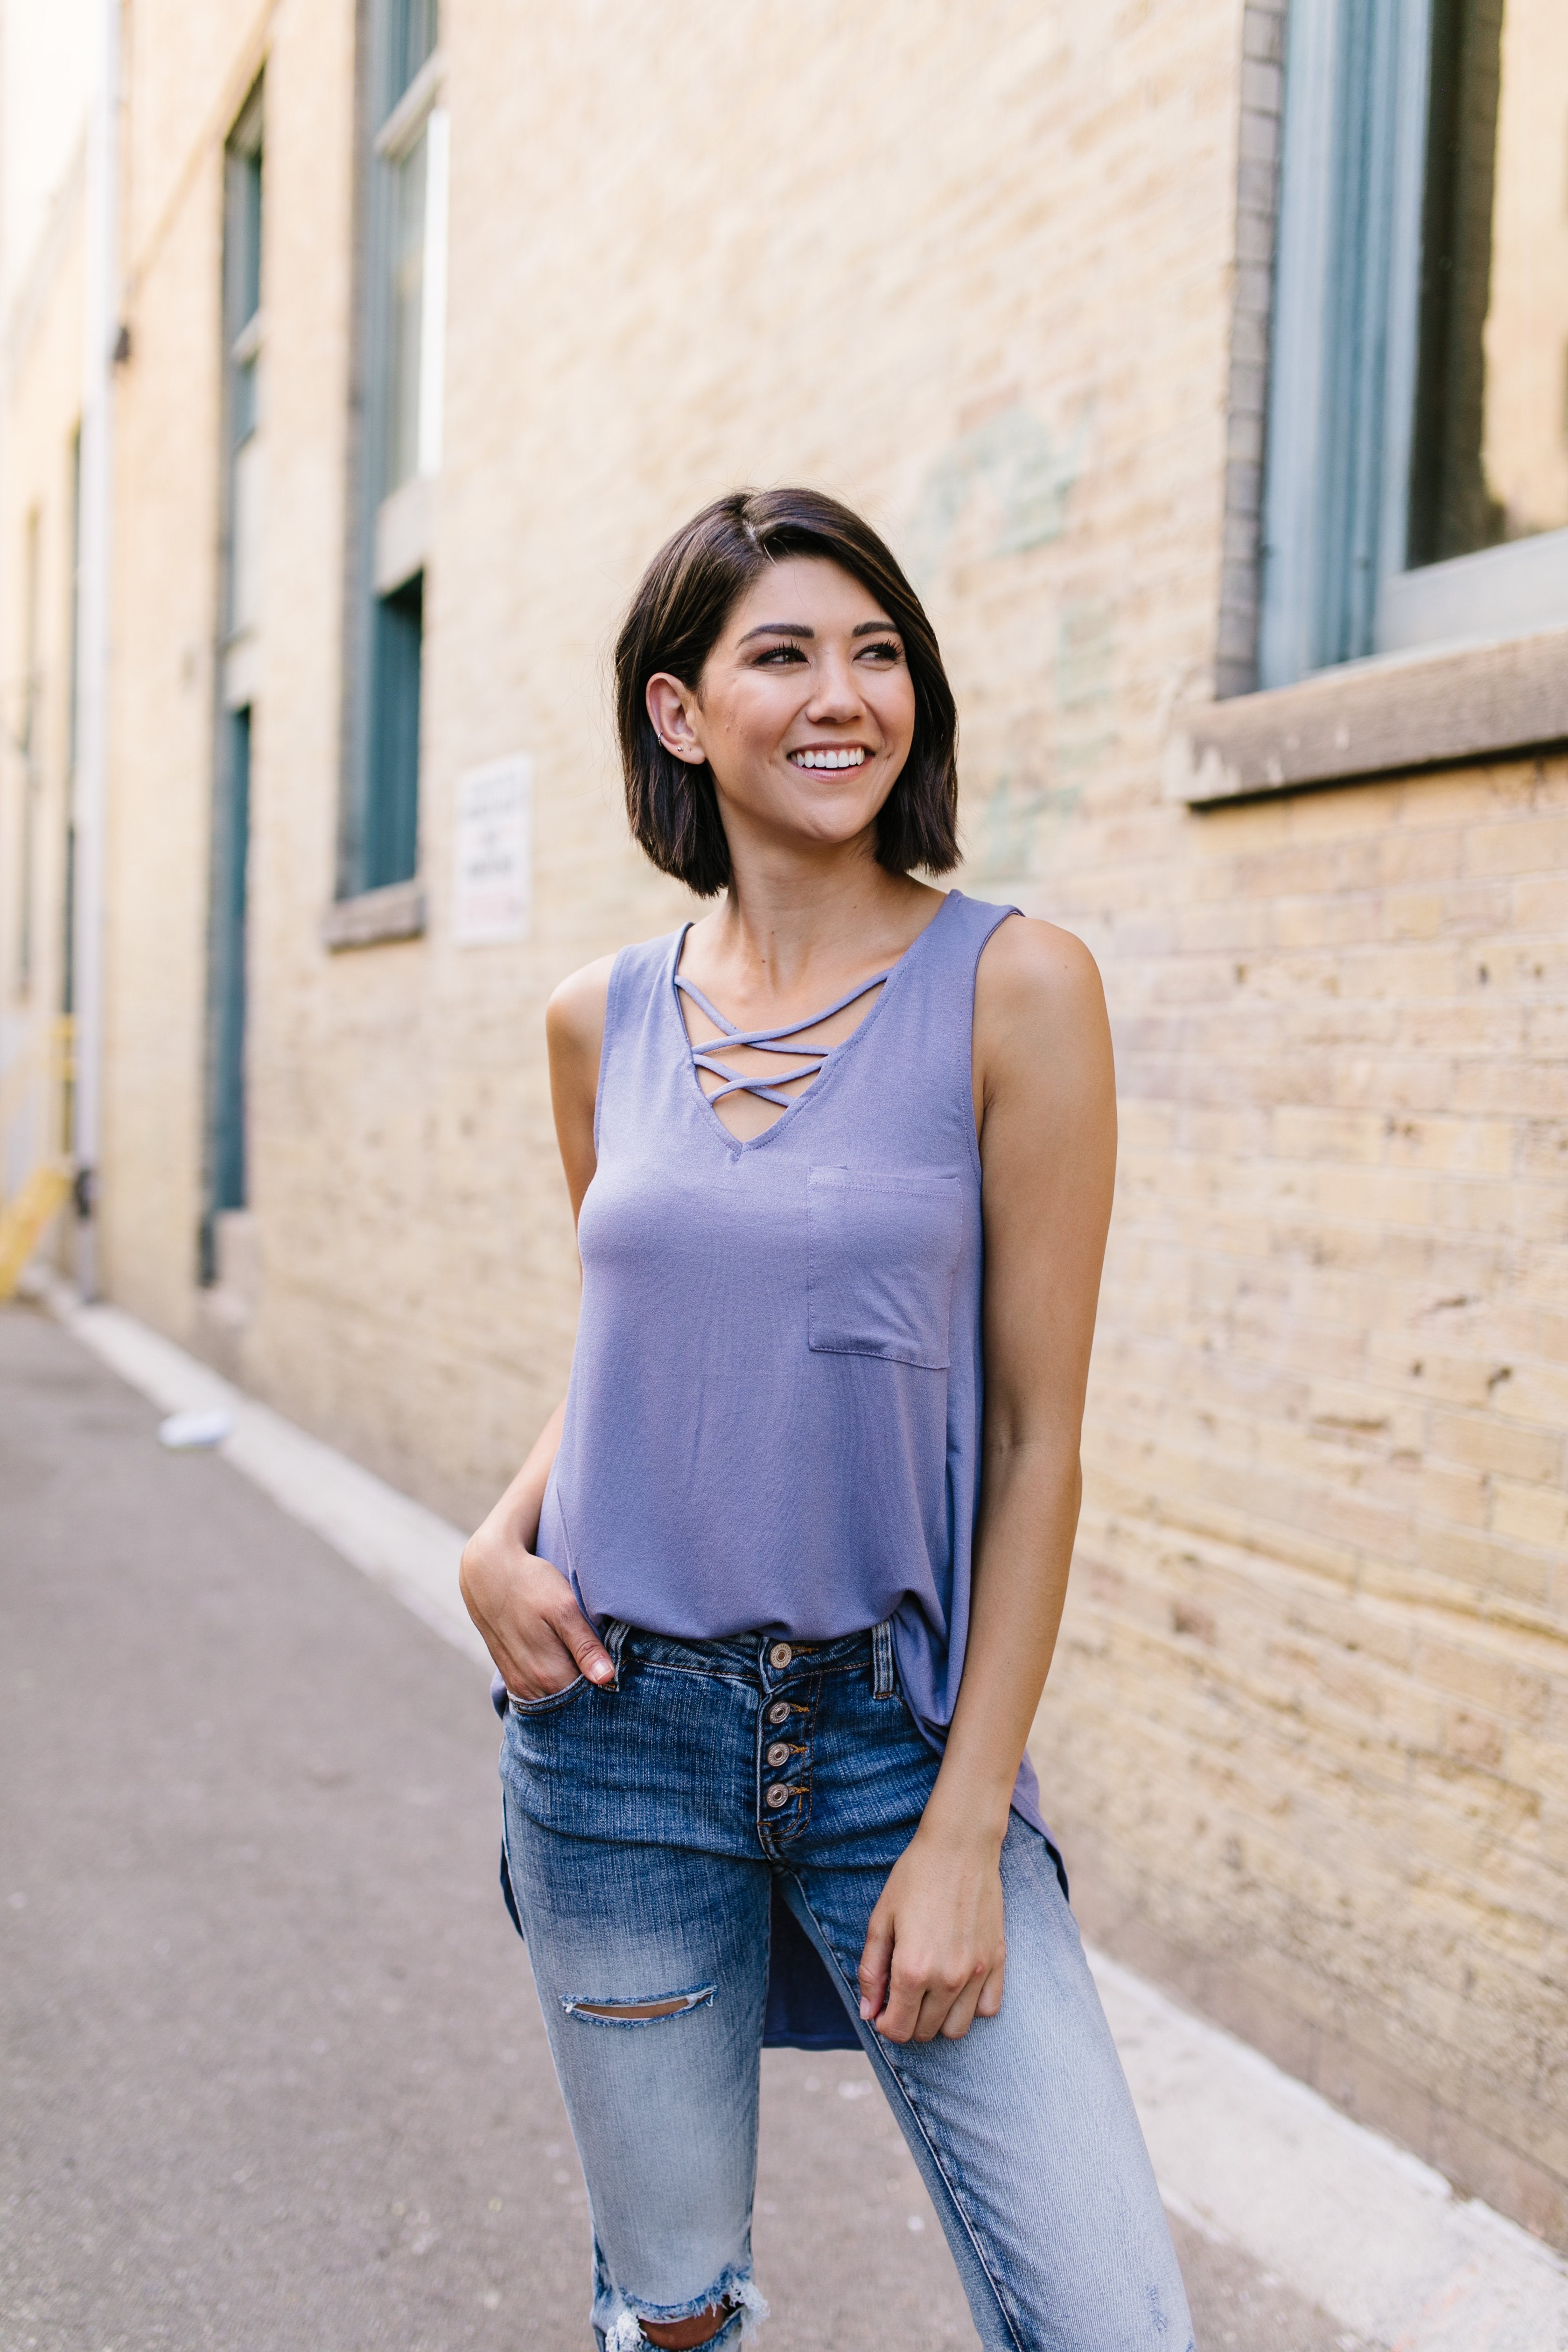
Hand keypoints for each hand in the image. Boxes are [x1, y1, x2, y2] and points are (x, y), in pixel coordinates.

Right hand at [459, 1515, 614, 1700]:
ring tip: (590, 1668)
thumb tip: (606, 1679)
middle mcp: (532, 1687)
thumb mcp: (564, 1608)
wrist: (488, 1574)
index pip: (590, 1701)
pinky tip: (568, 1668)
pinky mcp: (511, 1676)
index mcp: (549, 1674)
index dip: (609, 1692)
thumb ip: (585, 1646)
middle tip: (611, 1672)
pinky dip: (555, 1687)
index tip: (623, 1677)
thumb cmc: (532, 1585)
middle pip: (572, 1705)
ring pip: (556, 1701)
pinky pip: (540, 1694)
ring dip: (573, 1691)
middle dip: (592, 1695)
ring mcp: (519, 1684)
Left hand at [856, 1819, 1006, 2043]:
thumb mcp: (880, 1920)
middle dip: (908, 2021)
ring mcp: (977, 1973)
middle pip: (925, 2032)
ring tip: (929, 1992)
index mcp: (912, 1969)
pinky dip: (971, 2007)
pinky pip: (988, 2009)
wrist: (959, 1847)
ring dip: (939, 2019)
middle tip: (903, 1993)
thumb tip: (868, 2013)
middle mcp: (947, 1979)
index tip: (883, 2006)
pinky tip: (958, 1984)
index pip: (898, 2029)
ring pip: (957, 2029)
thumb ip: (871, 1971)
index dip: (884, 2022)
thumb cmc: (914, 1878)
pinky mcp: (998, 1961)